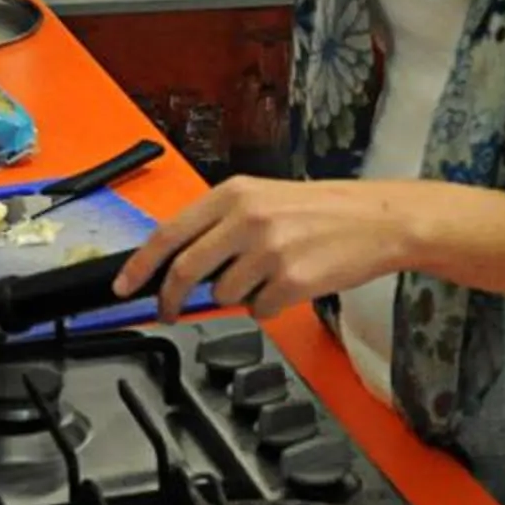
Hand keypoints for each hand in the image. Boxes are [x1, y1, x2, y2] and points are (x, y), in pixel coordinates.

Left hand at [116, 177, 431, 320]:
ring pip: (224, 294)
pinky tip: (292, 283)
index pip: (170, 232)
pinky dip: (269, 306)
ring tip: (271, 274)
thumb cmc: (324, 211)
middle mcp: (247, 218)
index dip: (141, 264)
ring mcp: (269, 251)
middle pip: (186, 270)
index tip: (124, 286)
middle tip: (166, 311)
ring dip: (239, 295)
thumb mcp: (266, 201)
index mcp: (235, 194)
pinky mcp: (291, 280)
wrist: (380, 220)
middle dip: (169, 298)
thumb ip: (220, 226)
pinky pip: (258, 310)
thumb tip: (180, 266)